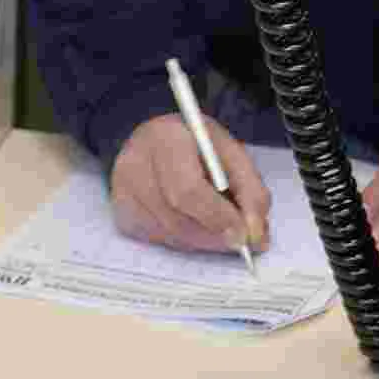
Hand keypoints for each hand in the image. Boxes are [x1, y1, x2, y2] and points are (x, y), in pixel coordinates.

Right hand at [111, 113, 271, 256]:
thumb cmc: (194, 144)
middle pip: (177, 219)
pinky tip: (192, 222)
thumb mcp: (229, 151)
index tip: (244, 234)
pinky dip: (184, 240)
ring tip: (219, 228)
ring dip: (203, 241)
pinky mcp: (122, 214)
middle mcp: (135, 164)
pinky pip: (159, 241)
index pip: (187, 190)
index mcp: (166, 137)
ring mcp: (123, 191)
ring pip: (170, 236)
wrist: (153, 138)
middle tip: (239, 241)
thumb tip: (257, 238)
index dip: (218, 217)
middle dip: (215, 235)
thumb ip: (250, 190)